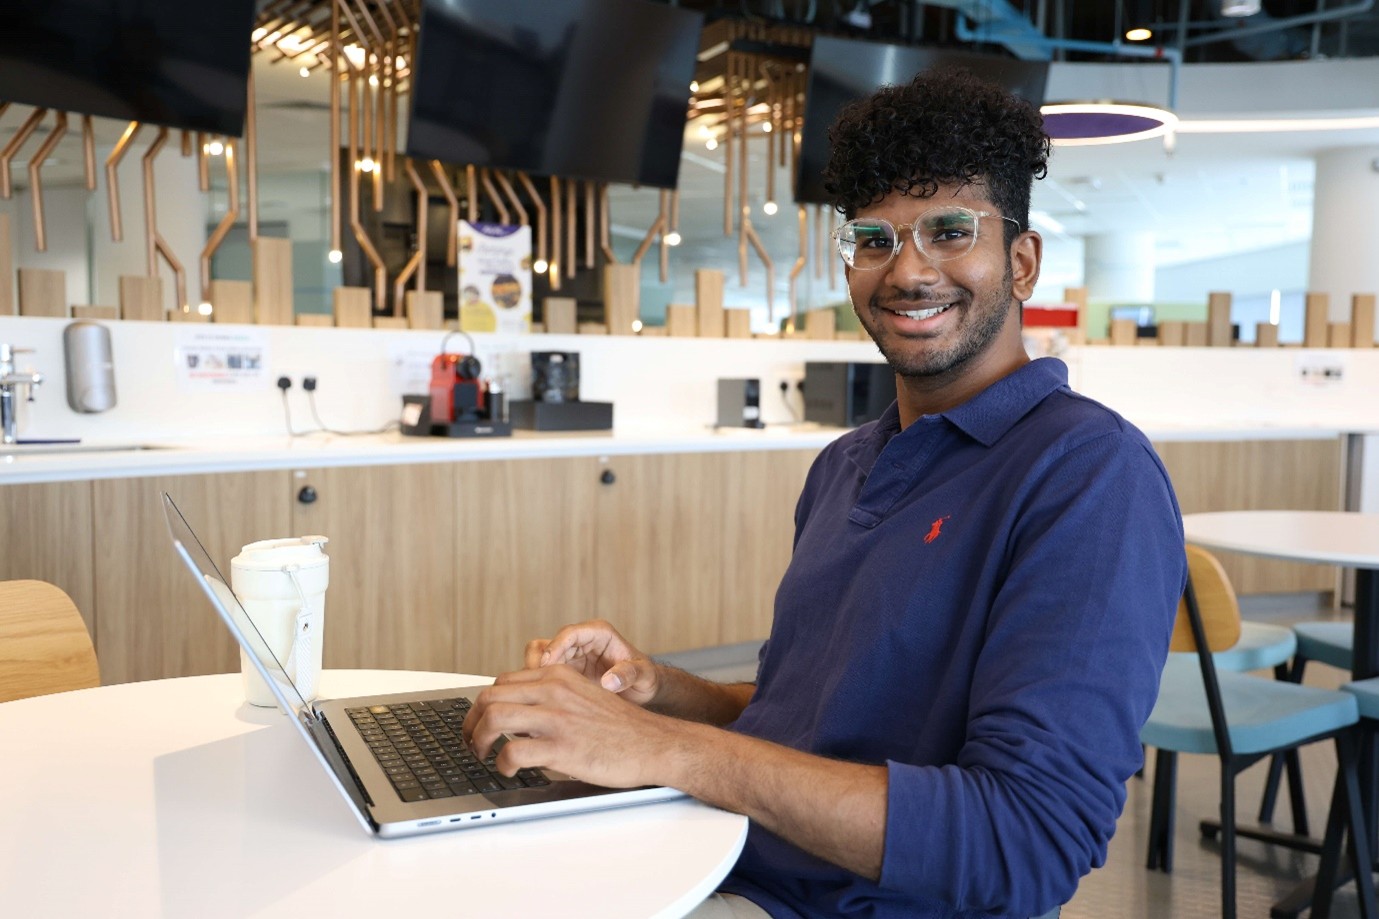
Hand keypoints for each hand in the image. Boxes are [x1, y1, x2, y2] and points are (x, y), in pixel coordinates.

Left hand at [462, 664, 679, 787]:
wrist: (653, 743)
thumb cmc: (619, 727)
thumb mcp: (583, 696)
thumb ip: (552, 698)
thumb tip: (517, 716)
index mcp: (559, 676)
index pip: (502, 681)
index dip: (483, 704)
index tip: (479, 722)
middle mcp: (554, 691)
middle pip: (490, 696)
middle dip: (471, 722)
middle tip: (471, 742)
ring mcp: (557, 718)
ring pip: (493, 718)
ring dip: (478, 739)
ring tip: (482, 755)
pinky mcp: (562, 747)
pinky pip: (512, 751)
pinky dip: (502, 763)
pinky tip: (509, 770)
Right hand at [523, 619, 659, 706]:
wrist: (643, 690)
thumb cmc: (644, 677)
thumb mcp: (643, 675)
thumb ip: (628, 674)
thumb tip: (609, 682)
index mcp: (599, 634)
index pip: (570, 633)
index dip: (556, 646)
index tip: (547, 664)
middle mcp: (580, 642)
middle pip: (546, 645)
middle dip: (538, 666)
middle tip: (537, 687)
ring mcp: (569, 658)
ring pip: (537, 661)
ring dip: (533, 679)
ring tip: (536, 699)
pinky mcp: (563, 674)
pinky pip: (540, 678)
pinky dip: (537, 689)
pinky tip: (541, 706)